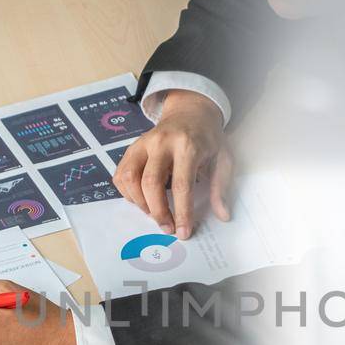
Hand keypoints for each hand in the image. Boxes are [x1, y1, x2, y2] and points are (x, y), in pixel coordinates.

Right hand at [113, 89, 232, 239]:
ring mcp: (143, 144)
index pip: (182, 185)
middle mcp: (161, 143)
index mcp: (188, 146)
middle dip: (158, 212)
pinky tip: (142, 200)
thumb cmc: (208, 138)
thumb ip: (221, 187)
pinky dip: (127, 193)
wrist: (191, 112)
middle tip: (167, 228)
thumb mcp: (223, 158)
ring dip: (139, 203)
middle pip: (151, 183)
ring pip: (130, 179)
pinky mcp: (132, 148)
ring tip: (154, 213)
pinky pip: (120, 174)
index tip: (183, 232)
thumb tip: (223, 215)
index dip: (182, 212)